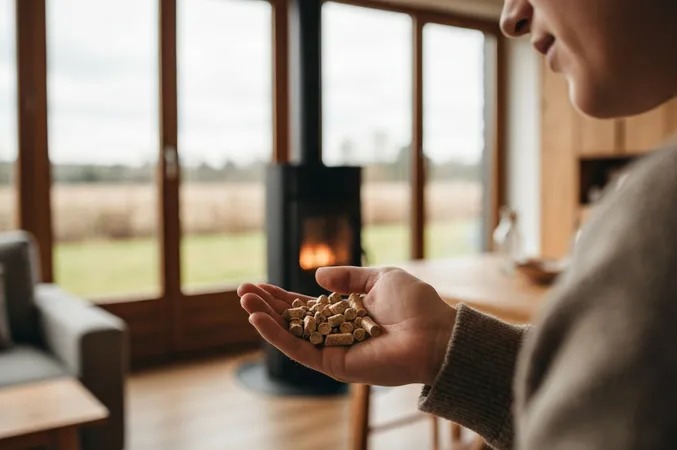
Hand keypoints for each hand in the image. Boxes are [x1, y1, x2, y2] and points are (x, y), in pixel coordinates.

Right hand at [238, 266, 456, 385]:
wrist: (434, 333)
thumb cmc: (415, 304)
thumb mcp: (380, 278)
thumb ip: (348, 277)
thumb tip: (316, 276)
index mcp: (347, 313)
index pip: (306, 306)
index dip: (281, 296)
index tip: (258, 285)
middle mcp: (337, 333)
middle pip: (292, 320)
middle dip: (266, 306)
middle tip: (242, 291)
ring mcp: (333, 350)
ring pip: (291, 335)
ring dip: (265, 319)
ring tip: (244, 302)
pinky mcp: (334, 365)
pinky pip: (299, 351)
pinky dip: (278, 336)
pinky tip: (259, 320)